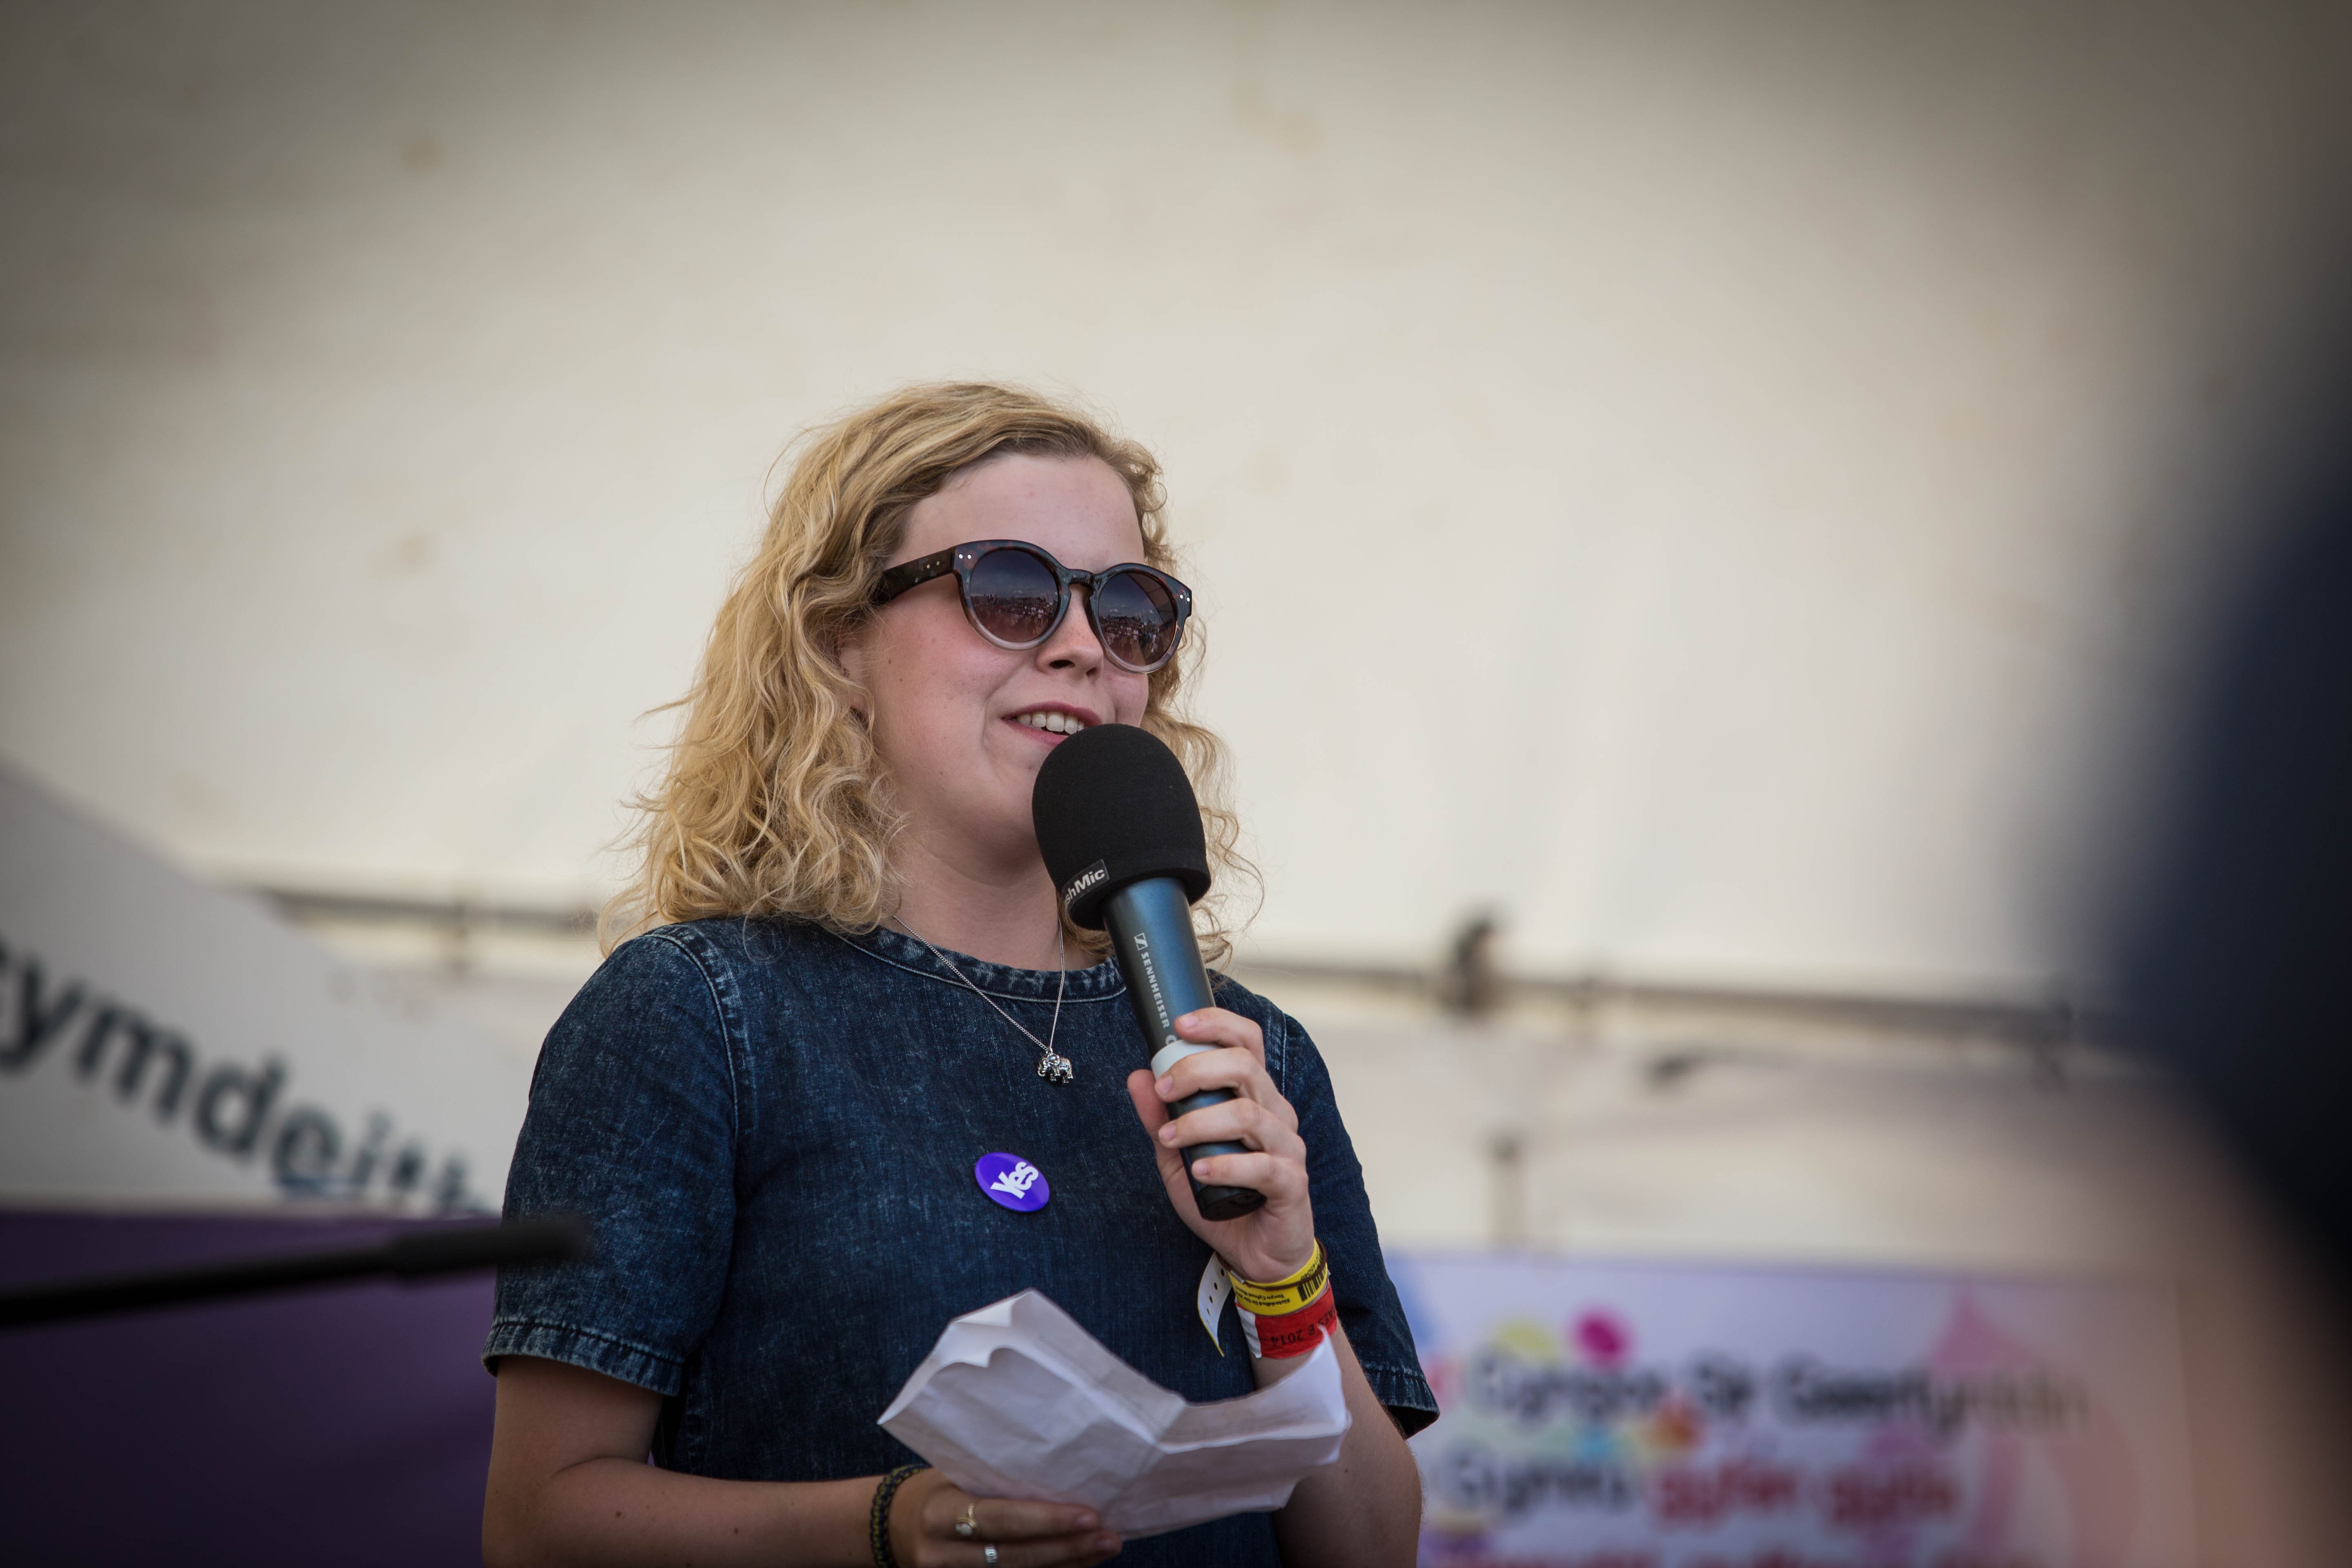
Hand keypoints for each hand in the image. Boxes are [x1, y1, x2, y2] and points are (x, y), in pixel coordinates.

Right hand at [889, 1469, 1120, 1565]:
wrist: (891, 1526)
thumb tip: (1063, 1479)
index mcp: (940, 1512)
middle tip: (1110, 1537)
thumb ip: (998, 1483)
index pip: (1001, 1519)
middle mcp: (943, 1553)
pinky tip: (1077, 1566)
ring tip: (1103, 1550)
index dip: (1047, 1521)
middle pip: (1015, 1557)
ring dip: (1067, 1566)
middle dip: (1068, 1549)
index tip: (1090, 1515)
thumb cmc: (937, 1490)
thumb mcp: (956, 1477)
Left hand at [1124, 1006, 1315, 1283]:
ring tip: (1169, 1138)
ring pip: (1248, 1114)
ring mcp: (1287, 1147)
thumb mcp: (1178, 1156)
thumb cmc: (1222, 1198)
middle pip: (1246, 1067)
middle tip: (1163, 1089)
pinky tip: (1199, 1171)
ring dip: (1200, 1122)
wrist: (1256, 1254)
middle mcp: (1275, 1113)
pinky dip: (1225, 1165)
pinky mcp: (1291, 1183)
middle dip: (1197, 1070)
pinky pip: (1261, 1165)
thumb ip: (1160, 1117)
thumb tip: (1138, 1077)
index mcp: (1254, 1097)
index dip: (1217, 1024)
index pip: (1246, 1043)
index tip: (1179, 1025)